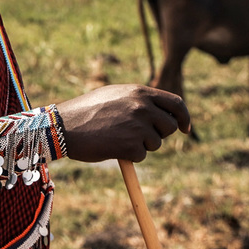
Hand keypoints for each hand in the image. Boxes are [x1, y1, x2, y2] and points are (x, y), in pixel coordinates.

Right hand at [56, 84, 189, 162]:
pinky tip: (111, 147)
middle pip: (170, 126)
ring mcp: (138, 126)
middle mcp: (142, 107)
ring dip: (141, 146)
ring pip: (156, 143)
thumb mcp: (114, 96)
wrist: (63, 126)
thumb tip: (160, 113)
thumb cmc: (85, 112)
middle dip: (160, 134)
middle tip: (141, 137)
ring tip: (117, 138)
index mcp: (139, 92)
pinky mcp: (130, 146)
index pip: (176, 103)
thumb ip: (137, 100)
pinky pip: (141, 156)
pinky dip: (129, 156)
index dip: (184, 117)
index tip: (185, 129)